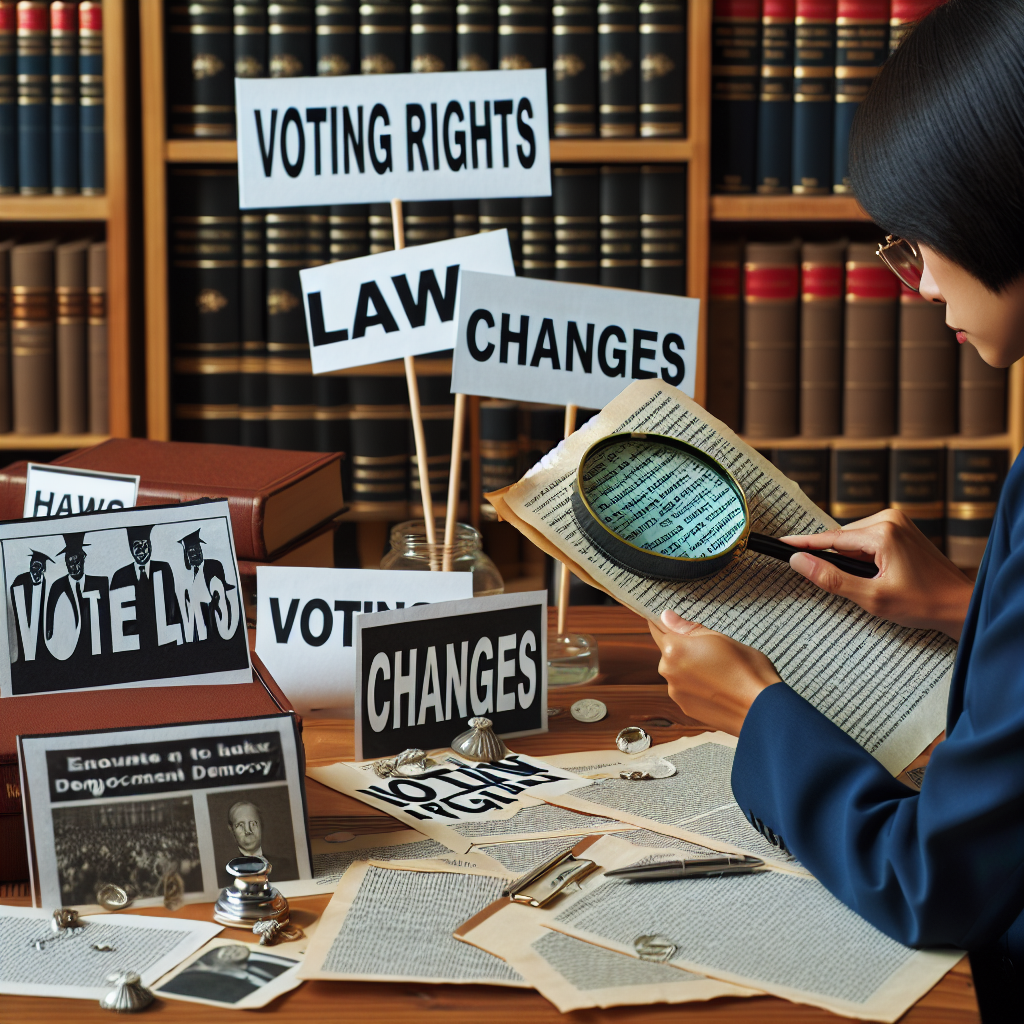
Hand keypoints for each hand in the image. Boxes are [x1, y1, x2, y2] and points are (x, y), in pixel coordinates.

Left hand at [650, 610, 780, 736]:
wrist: (764, 710)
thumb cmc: (748, 671)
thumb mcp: (721, 638)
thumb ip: (689, 628)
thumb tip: (667, 617)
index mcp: (674, 649)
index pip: (658, 628)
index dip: (665, 623)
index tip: (669, 620)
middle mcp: (669, 672)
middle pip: (669, 652)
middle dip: (684, 648)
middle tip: (712, 649)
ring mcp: (676, 693)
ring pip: (678, 672)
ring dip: (691, 668)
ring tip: (720, 671)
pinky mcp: (686, 709)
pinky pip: (686, 690)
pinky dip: (697, 686)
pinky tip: (718, 686)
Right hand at [781, 510, 972, 639]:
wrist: (959, 605)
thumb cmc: (922, 604)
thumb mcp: (872, 597)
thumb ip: (832, 579)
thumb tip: (799, 562)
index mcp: (882, 532)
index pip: (830, 539)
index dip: (803, 544)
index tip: (779, 543)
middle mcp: (890, 518)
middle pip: (842, 539)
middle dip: (834, 560)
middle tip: (836, 584)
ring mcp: (898, 521)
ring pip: (854, 540)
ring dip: (850, 560)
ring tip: (866, 584)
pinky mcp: (902, 528)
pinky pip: (868, 540)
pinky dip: (863, 556)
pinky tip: (873, 575)